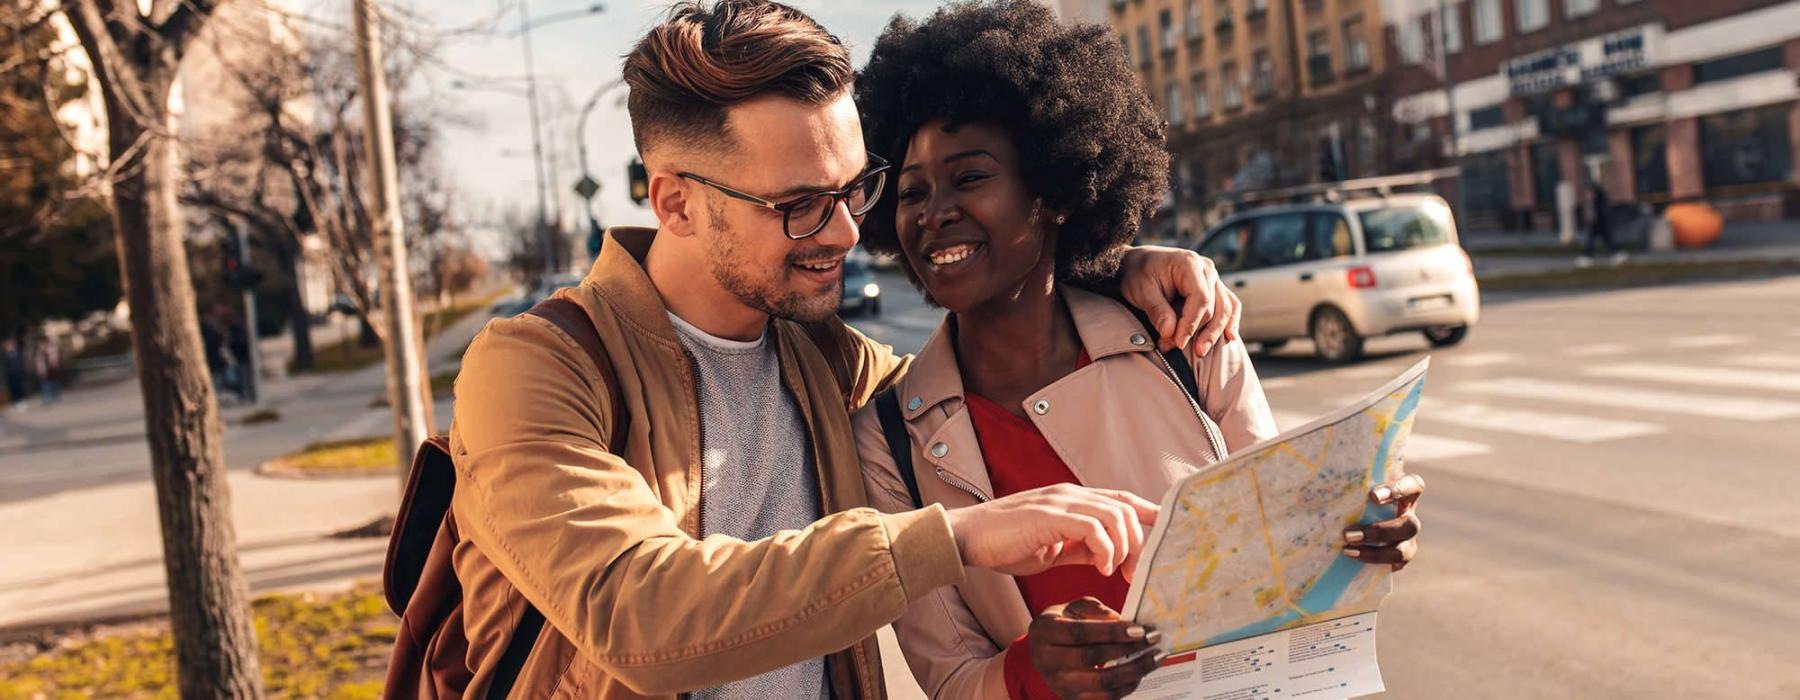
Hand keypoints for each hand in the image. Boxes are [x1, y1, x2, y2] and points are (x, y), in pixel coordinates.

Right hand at [944, 484, 1156, 577]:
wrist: (967, 538)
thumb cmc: (1005, 544)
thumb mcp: (1053, 548)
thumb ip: (1081, 547)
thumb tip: (1109, 558)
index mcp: (1073, 500)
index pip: (1122, 500)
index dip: (1149, 516)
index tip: (1165, 541)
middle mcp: (1070, 494)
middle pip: (1126, 506)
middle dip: (1142, 540)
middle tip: (1139, 573)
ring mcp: (1059, 502)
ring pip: (1115, 514)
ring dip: (1126, 546)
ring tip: (1120, 572)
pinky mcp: (1048, 515)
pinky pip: (1092, 526)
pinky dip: (1105, 548)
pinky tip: (1102, 568)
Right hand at [1029, 597, 1164, 698]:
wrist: (1044, 649)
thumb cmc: (1064, 623)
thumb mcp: (1074, 608)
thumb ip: (1095, 610)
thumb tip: (1121, 620)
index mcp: (1044, 631)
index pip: (1080, 633)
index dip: (1111, 632)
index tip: (1139, 629)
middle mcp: (1046, 660)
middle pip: (1091, 658)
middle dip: (1128, 650)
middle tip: (1153, 640)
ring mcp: (1058, 684)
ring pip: (1101, 683)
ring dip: (1134, 671)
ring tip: (1155, 658)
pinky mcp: (1072, 699)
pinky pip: (1104, 699)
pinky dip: (1127, 687)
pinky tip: (1140, 673)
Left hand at [1119, 246, 1241, 358]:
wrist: (1138, 264)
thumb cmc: (1138, 275)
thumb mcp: (1141, 290)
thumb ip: (1156, 310)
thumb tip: (1169, 333)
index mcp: (1189, 264)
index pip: (1201, 298)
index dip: (1191, 324)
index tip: (1178, 343)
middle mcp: (1207, 269)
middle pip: (1215, 306)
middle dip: (1198, 332)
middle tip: (1177, 349)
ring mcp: (1213, 278)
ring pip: (1225, 308)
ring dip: (1215, 332)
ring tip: (1200, 352)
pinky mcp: (1214, 288)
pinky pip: (1230, 305)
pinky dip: (1230, 321)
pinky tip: (1229, 338)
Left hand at [1344, 473, 1424, 570]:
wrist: (1349, 522)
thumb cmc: (1349, 495)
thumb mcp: (1352, 487)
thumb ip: (1344, 482)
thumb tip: (1305, 474)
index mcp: (1403, 493)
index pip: (1413, 485)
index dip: (1398, 490)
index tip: (1372, 496)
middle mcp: (1409, 515)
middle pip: (1410, 525)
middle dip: (1380, 532)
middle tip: (1348, 534)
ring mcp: (1407, 539)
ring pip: (1403, 550)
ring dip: (1375, 553)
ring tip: (1346, 549)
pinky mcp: (1400, 558)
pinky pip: (1394, 566)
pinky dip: (1373, 564)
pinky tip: (1352, 559)